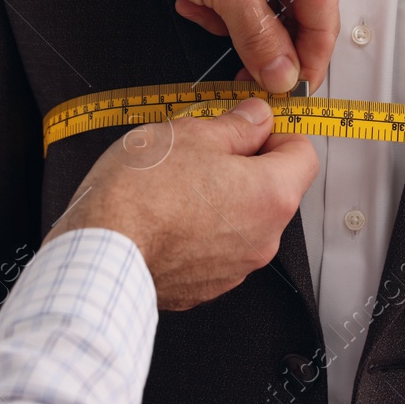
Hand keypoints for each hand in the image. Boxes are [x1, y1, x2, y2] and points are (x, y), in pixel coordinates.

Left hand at [25, 0, 336, 92]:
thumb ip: (260, 38)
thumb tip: (283, 74)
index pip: (325, 18)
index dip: (307, 62)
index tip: (287, 95)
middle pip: (291, 16)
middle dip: (251, 35)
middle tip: (230, 61)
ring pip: (259, 9)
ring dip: (224, 17)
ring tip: (195, 2)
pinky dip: (212, 0)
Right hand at [46, 99, 317, 309]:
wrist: (101, 256)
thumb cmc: (139, 196)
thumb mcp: (190, 133)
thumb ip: (236, 124)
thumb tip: (255, 117)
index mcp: (272, 195)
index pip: (303, 153)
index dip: (277, 132)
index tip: (250, 126)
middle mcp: (264, 238)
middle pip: (274, 189)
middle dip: (246, 166)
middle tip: (205, 150)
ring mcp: (237, 268)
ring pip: (244, 220)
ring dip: (222, 200)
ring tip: (178, 184)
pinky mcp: (207, 286)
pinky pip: (218, 249)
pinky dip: (201, 231)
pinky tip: (168, 216)